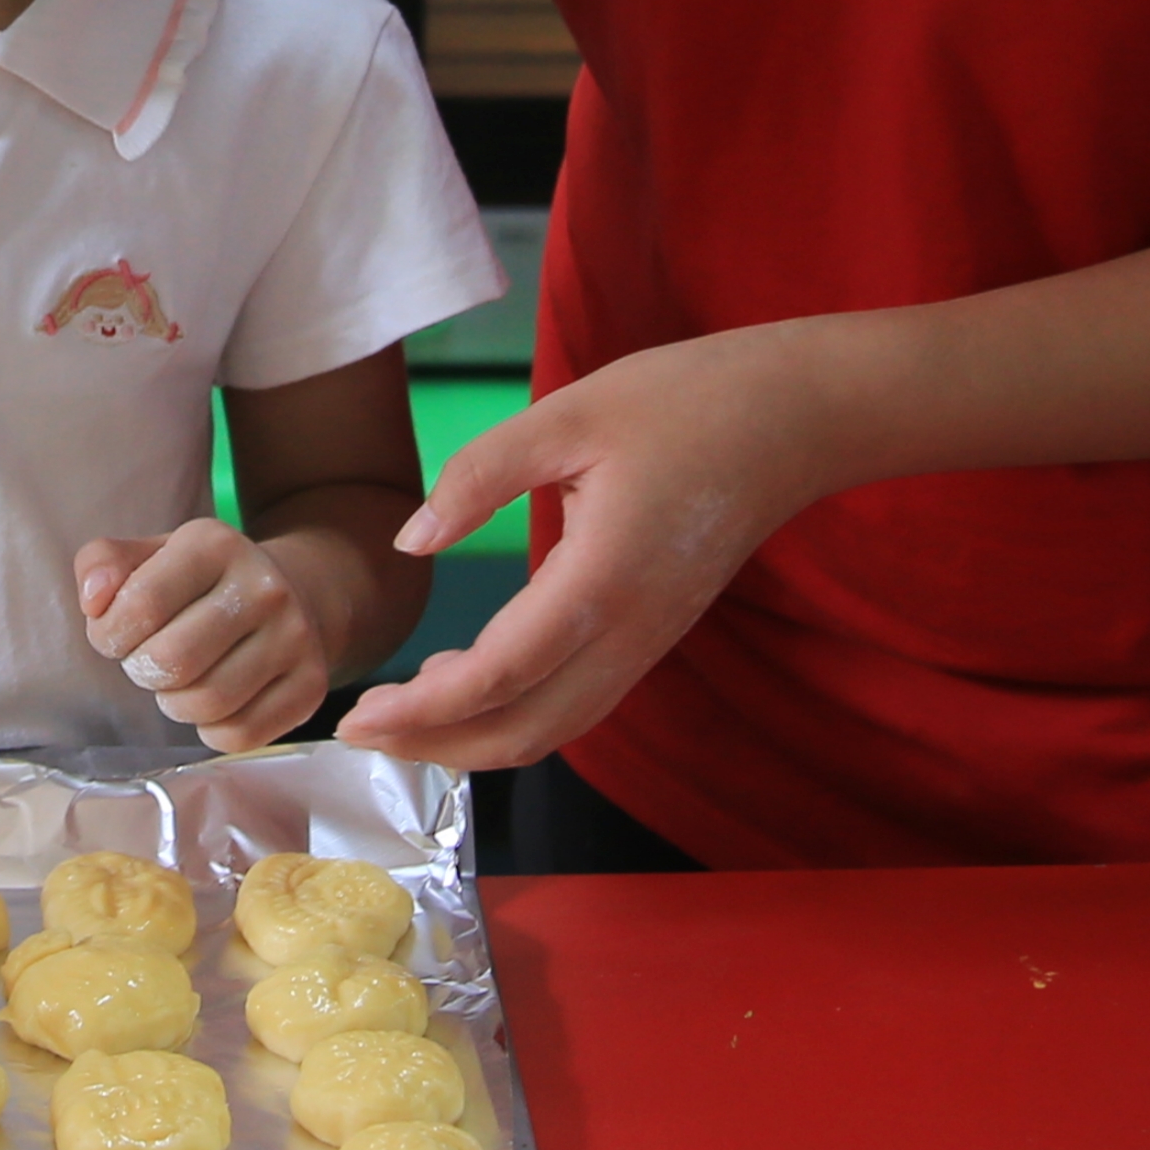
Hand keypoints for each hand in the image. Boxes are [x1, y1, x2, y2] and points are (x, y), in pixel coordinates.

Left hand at [75, 519, 330, 753]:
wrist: (291, 594)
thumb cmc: (200, 582)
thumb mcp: (151, 555)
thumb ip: (103, 563)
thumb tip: (93, 602)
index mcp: (214, 543)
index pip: (141, 604)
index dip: (109, 634)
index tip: (113, 636)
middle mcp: (263, 587)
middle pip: (173, 661)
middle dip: (142, 671)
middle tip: (147, 662)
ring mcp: (295, 638)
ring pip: (206, 704)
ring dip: (174, 703)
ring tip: (178, 682)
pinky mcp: (311, 686)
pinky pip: (240, 735)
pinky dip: (211, 730)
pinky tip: (213, 703)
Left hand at [337, 325, 842, 773]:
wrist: (792, 420)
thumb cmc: (682, 402)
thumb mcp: (566, 415)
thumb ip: (479, 477)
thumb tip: (411, 540)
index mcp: (603, 579)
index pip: (500, 675)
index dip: (424, 712)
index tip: (357, 716)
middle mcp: (630, 633)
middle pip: (524, 730)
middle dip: (436, 746)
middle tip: (358, 730)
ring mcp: (648, 643)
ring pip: (554, 728)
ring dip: (474, 738)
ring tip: (399, 717)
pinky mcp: (654, 636)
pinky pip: (578, 703)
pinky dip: (515, 714)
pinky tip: (466, 683)